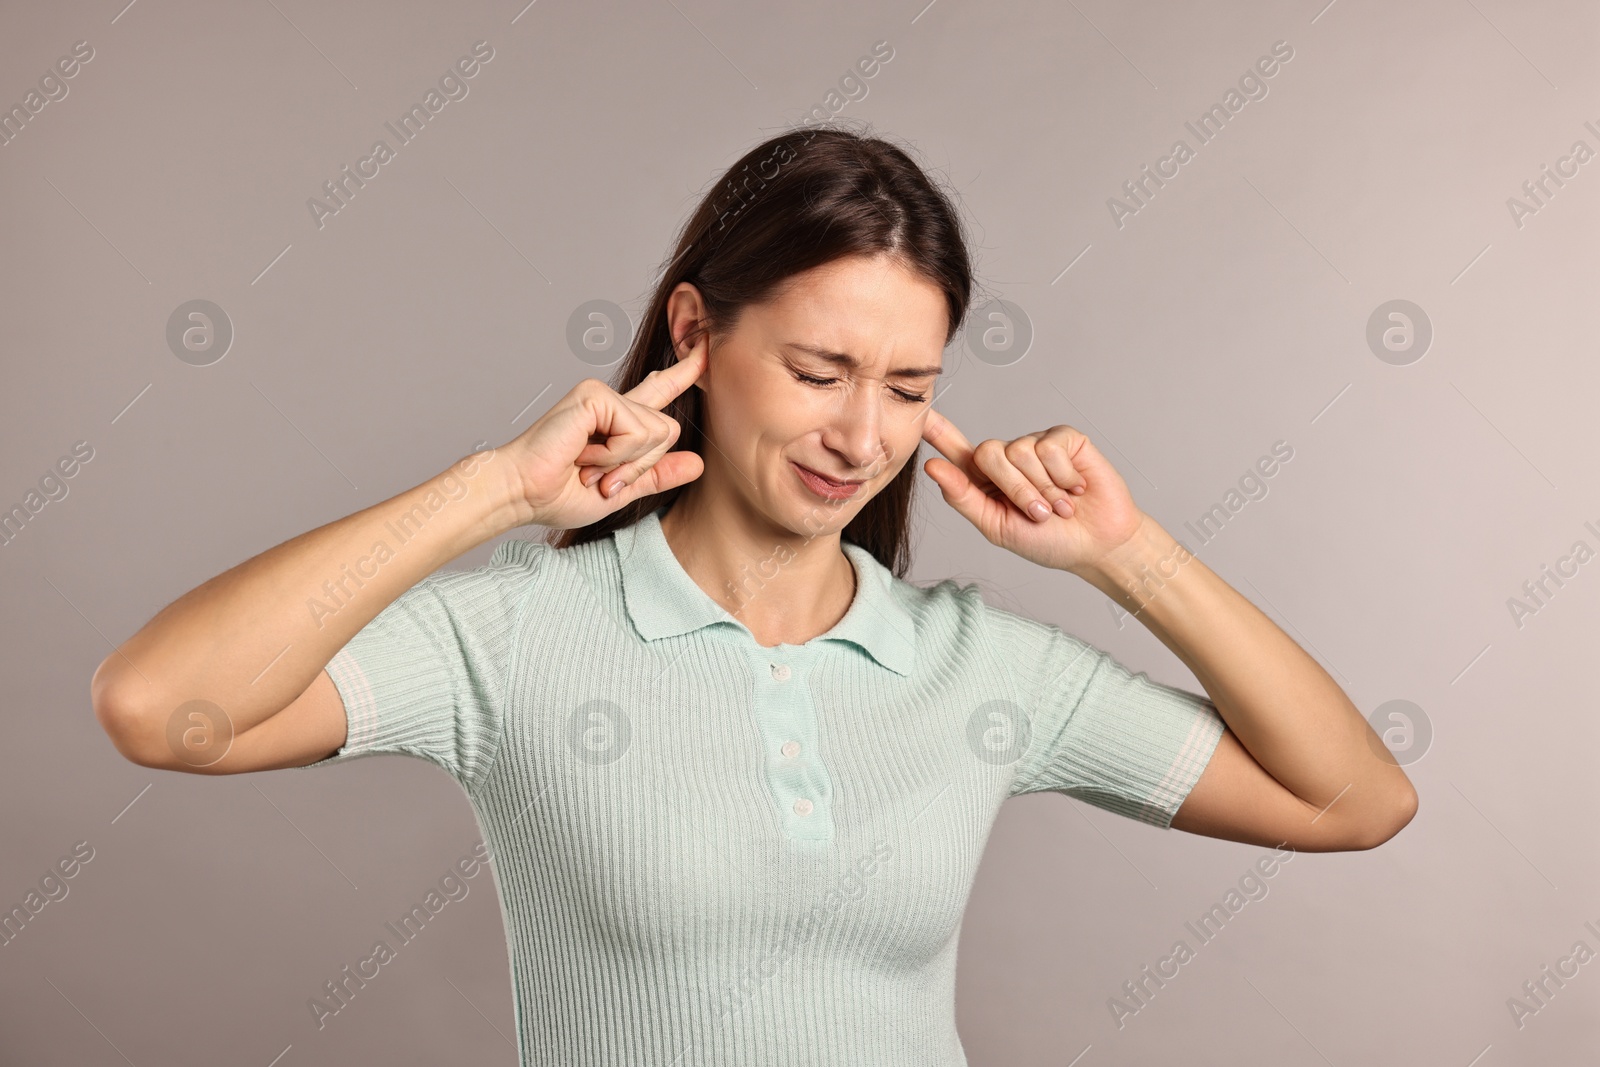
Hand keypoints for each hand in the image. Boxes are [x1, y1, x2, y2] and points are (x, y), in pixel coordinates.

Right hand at [496, 349, 707, 529]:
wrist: (524, 494)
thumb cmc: (558, 493)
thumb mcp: (620, 490)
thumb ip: (657, 475)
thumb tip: (698, 463)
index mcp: (618, 421)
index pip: (659, 392)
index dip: (685, 371)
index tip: (705, 346)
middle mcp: (612, 402)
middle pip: (667, 431)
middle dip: (640, 466)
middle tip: (599, 477)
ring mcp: (603, 395)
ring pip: (656, 432)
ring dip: (625, 463)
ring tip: (588, 466)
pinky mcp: (596, 395)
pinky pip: (637, 431)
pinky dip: (615, 455)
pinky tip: (584, 455)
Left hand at [920, 407, 1144, 574]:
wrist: (1097, 544)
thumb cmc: (1048, 540)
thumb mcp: (997, 526)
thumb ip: (963, 497)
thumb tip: (933, 467)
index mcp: (987, 479)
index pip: (956, 449)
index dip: (938, 430)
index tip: (918, 413)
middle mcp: (1009, 456)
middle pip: (988, 452)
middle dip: (1014, 489)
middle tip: (1038, 513)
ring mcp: (1037, 444)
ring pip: (1021, 452)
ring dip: (1043, 488)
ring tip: (1060, 505)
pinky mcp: (1065, 439)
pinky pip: (1050, 448)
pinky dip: (1063, 476)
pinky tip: (1076, 487)